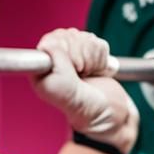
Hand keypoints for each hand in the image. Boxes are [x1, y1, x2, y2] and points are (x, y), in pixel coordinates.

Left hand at [32, 27, 138, 153]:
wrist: (111, 116)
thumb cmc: (87, 110)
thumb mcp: (66, 89)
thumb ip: (57, 66)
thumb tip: (48, 44)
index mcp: (41, 71)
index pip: (51, 41)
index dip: (67, 50)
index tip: (75, 68)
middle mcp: (53, 62)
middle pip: (69, 36)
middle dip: (82, 55)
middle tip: (83, 74)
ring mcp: (70, 58)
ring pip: (84, 37)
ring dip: (93, 58)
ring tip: (90, 75)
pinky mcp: (87, 55)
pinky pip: (97, 42)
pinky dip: (103, 58)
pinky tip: (97, 72)